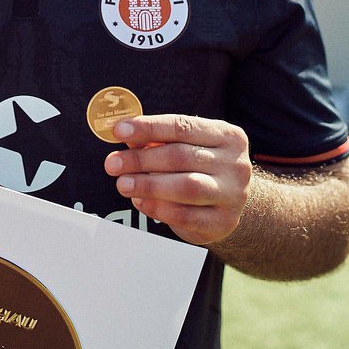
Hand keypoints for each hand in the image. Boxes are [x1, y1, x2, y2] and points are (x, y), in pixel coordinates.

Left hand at [104, 114, 250, 245]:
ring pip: (186, 186)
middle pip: (181, 156)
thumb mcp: (186, 147)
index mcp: (228, 136)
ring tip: (123, 183)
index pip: (182, 126)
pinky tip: (140, 202)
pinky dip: (158, 208)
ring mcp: (233, 195)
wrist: (230, 204)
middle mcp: (235, 164)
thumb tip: (123, 134)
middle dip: (141, 159)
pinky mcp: (223, 222)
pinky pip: (186, 215)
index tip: (118, 130)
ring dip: (148, 185)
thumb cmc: (201, 168)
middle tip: (112, 163)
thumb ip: (157, 140)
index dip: (148, 127)